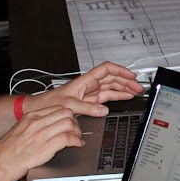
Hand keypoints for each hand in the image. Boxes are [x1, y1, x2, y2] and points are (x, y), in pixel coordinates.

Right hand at [0, 105, 83, 175]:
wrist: (0, 163)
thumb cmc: (8, 150)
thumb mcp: (19, 129)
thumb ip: (34, 125)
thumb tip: (48, 124)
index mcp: (31, 117)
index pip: (57, 108)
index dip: (67, 115)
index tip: (71, 121)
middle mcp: (37, 123)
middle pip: (66, 113)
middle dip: (75, 121)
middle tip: (76, 130)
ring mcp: (42, 134)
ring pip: (69, 123)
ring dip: (77, 131)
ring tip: (78, 138)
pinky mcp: (46, 146)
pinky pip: (68, 138)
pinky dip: (76, 141)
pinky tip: (77, 145)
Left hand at [27, 61, 143, 115]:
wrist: (40, 108)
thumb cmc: (49, 102)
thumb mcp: (69, 105)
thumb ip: (87, 108)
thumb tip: (103, 110)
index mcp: (85, 80)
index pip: (106, 70)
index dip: (120, 71)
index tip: (131, 76)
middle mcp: (89, 85)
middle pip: (112, 79)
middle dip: (126, 81)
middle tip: (138, 87)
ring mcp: (90, 93)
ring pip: (111, 87)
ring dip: (124, 89)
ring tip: (136, 92)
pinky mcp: (89, 101)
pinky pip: (107, 97)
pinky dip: (117, 97)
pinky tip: (124, 97)